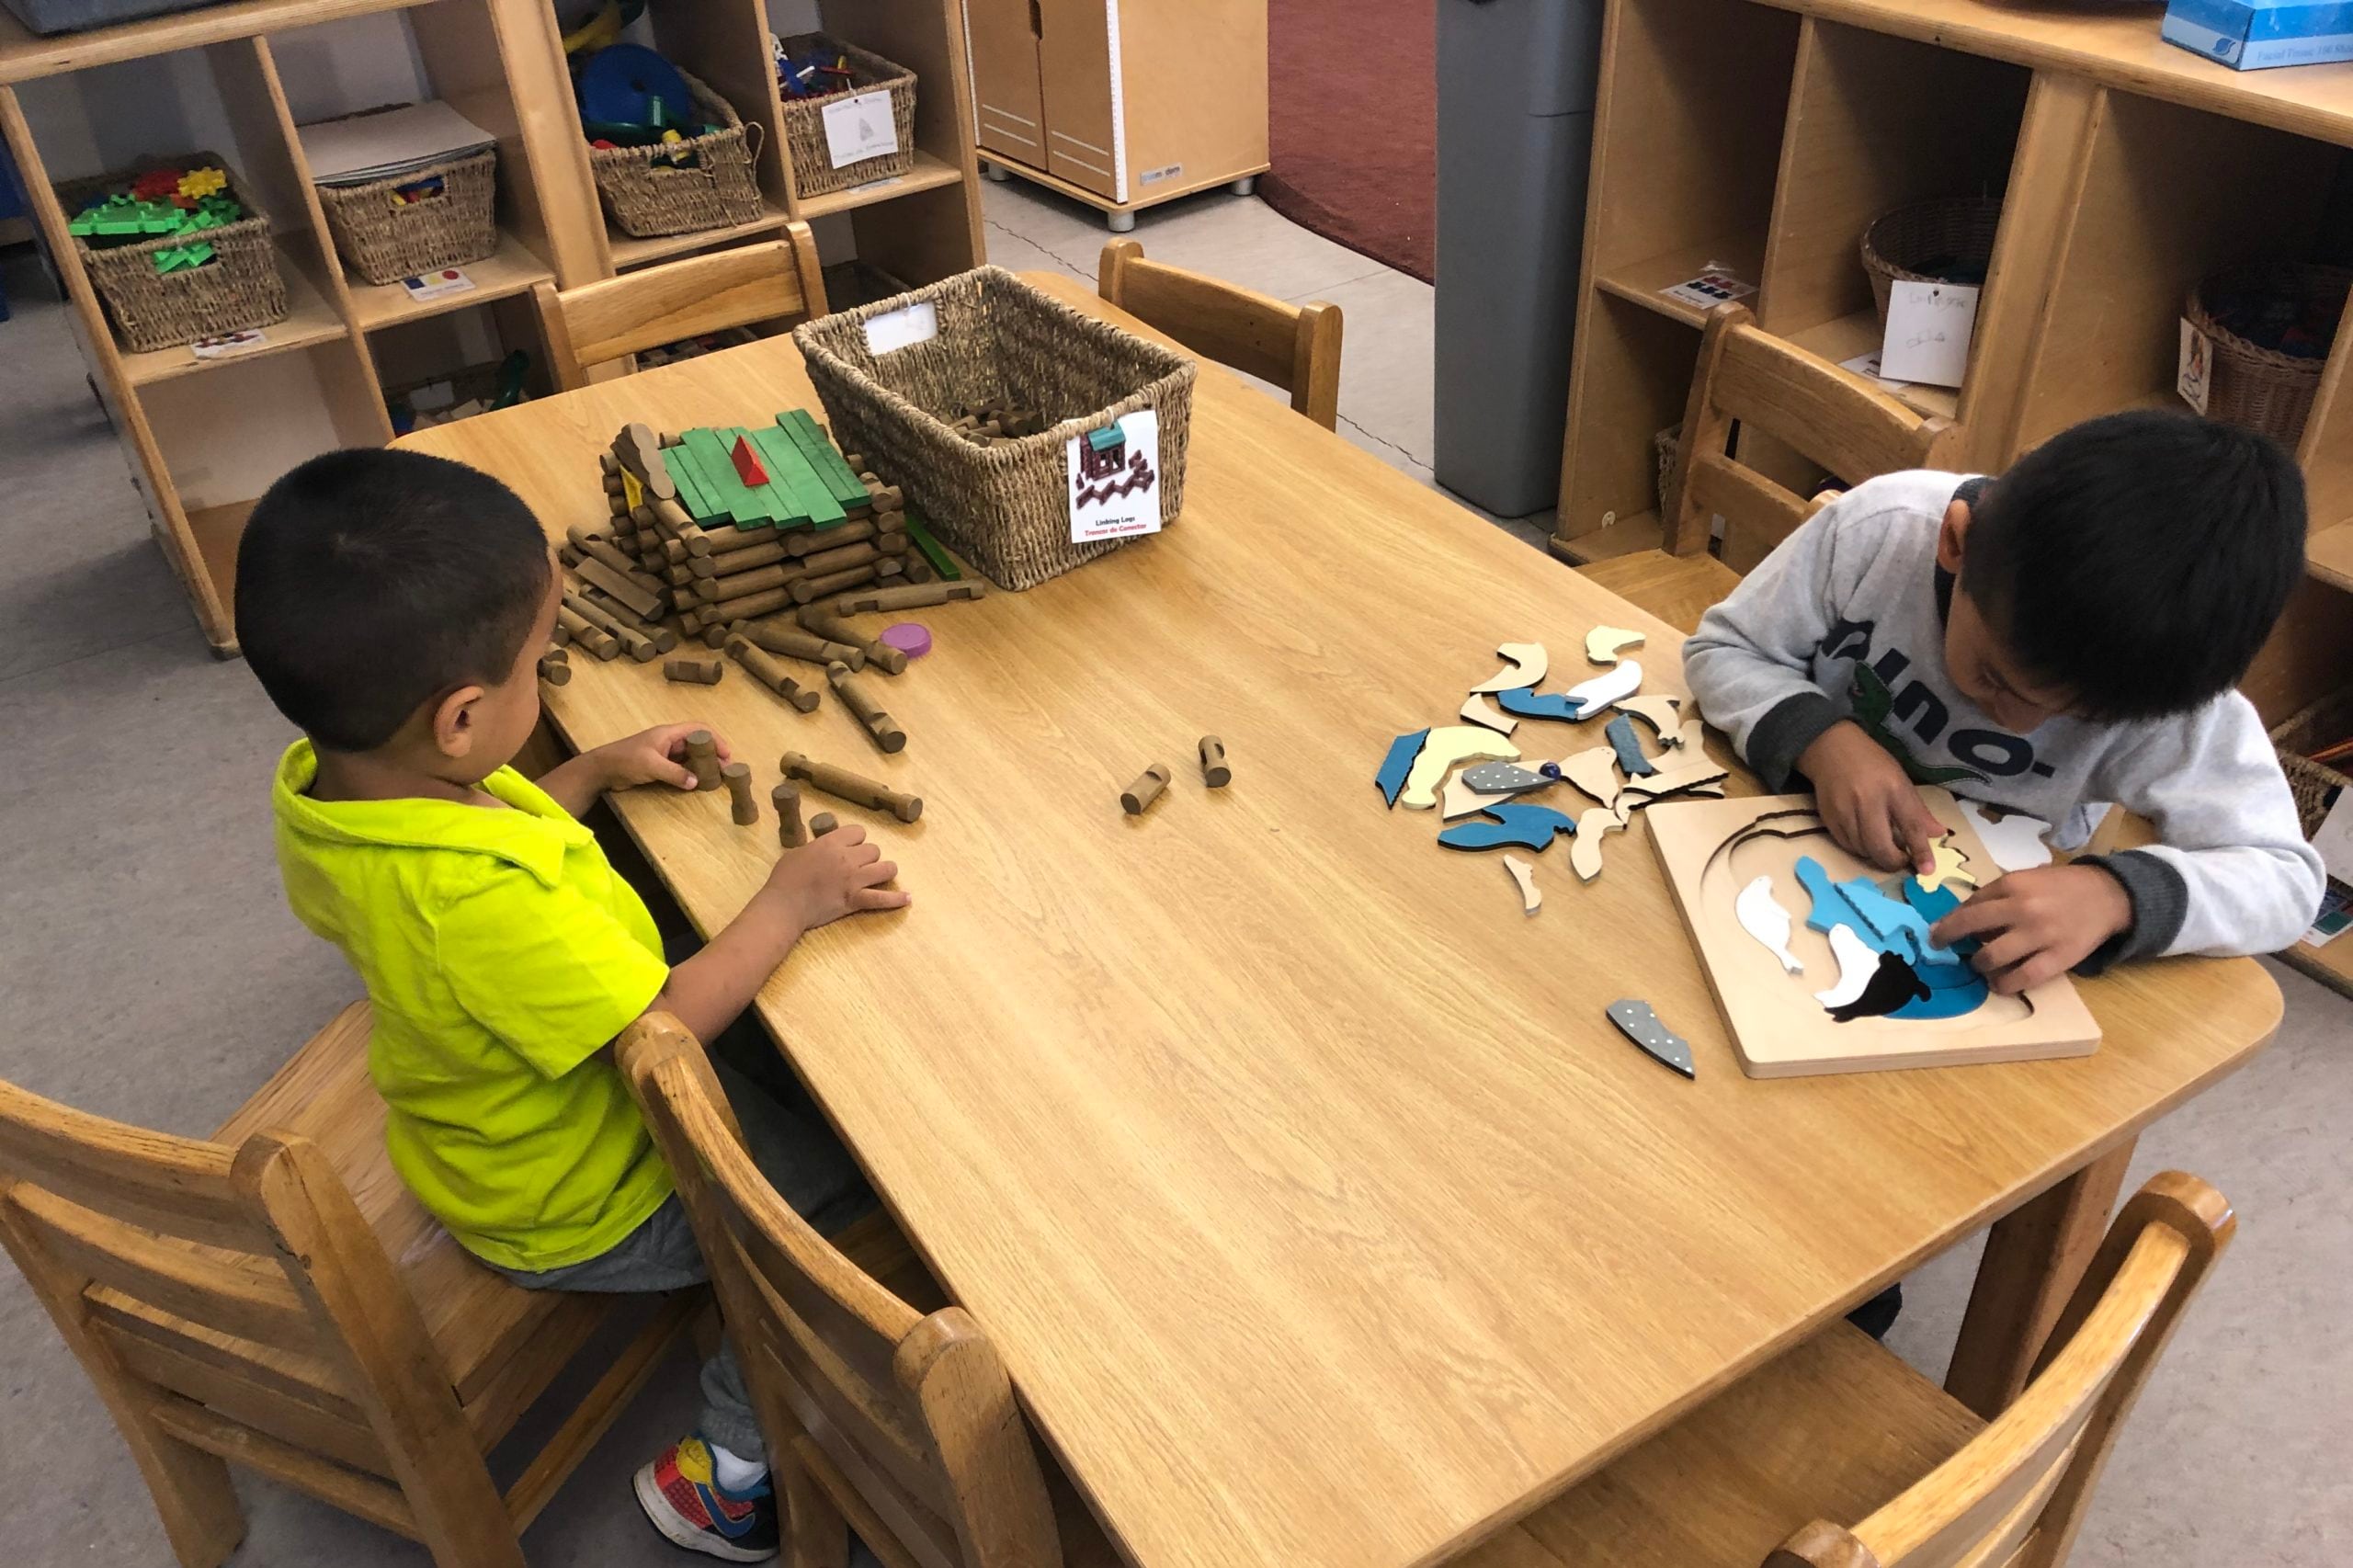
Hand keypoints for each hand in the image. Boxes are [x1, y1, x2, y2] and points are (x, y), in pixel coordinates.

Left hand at [595, 723, 731, 792]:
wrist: (601, 770)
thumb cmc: (626, 760)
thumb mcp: (652, 766)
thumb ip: (674, 773)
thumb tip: (696, 782)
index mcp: (668, 733)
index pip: (699, 729)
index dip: (715, 739)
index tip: (726, 755)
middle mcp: (669, 741)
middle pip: (697, 743)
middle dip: (713, 754)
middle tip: (726, 769)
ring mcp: (664, 754)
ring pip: (690, 756)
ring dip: (703, 764)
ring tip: (716, 777)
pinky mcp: (659, 766)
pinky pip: (681, 767)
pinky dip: (691, 773)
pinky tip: (698, 782)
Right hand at [764, 822, 909, 929]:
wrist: (784, 905)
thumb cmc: (784, 879)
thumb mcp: (797, 852)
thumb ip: (816, 847)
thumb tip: (824, 846)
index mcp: (831, 843)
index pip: (859, 832)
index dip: (856, 840)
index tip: (850, 848)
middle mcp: (847, 858)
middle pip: (874, 849)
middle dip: (868, 857)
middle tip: (858, 866)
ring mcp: (854, 879)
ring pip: (886, 868)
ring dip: (884, 871)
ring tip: (880, 875)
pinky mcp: (856, 900)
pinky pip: (883, 898)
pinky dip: (896, 900)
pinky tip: (907, 899)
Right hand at [1799, 721, 1945, 874]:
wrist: (1830, 749)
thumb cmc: (1871, 763)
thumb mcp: (1900, 779)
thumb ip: (1917, 809)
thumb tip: (1938, 834)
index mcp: (1892, 788)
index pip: (1911, 826)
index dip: (1920, 851)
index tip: (1927, 870)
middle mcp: (1867, 801)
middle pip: (1881, 846)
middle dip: (1893, 861)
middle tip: (1901, 860)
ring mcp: (1844, 811)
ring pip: (1862, 850)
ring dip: (1876, 855)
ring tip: (1882, 844)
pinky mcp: (1828, 818)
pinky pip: (1846, 845)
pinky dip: (1858, 848)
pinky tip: (1864, 838)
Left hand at [1930, 865, 2130, 994]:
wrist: (2107, 896)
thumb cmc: (2060, 887)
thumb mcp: (2025, 879)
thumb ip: (1996, 896)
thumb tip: (1962, 919)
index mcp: (2013, 885)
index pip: (1969, 905)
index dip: (1948, 921)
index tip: (1936, 931)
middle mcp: (2023, 909)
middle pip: (1971, 927)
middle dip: (1948, 939)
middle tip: (1942, 948)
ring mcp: (2041, 935)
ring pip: (1992, 956)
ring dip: (1978, 964)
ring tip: (1979, 966)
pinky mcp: (2059, 958)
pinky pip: (2024, 978)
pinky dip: (2005, 984)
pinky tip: (1997, 984)